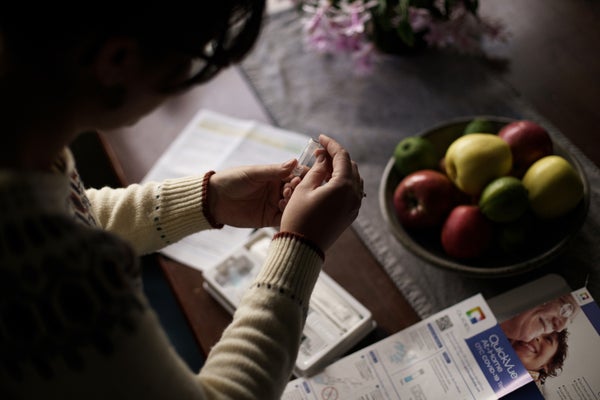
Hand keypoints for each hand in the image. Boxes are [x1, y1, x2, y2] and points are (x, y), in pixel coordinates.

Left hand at [208, 159, 297, 227]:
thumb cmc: (232, 180)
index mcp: (274, 176)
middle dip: (297, 189)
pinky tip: (283, 208)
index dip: (302, 175)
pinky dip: (287, 214)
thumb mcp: (254, 173)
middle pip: (296, 190)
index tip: (304, 175)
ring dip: (293, 201)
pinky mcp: (268, 219)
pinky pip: (283, 218)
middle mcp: (276, 190)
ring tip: (285, 197)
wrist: (214, 200)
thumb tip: (295, 161)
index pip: (295, 175)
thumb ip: (274, 170)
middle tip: (291, 187)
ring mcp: (273, 205)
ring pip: (292, 204)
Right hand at [280, 135, 363, 250]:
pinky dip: (342, 182)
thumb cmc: (299, 217)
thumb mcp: (304, 189)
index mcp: (344, 186)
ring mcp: (354, 206)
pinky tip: (327, 182)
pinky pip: (352, 192)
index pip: (342, 156)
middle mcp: (354, 195)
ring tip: (322, 167)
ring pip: (353, 179)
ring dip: (340, 169)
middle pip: (350, 166)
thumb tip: (325, 158)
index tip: (320, 138)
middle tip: (319, 153)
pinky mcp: (350, 215)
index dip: (331, 144)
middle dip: (336, 156)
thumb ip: (317, 169)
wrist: (303, 248)